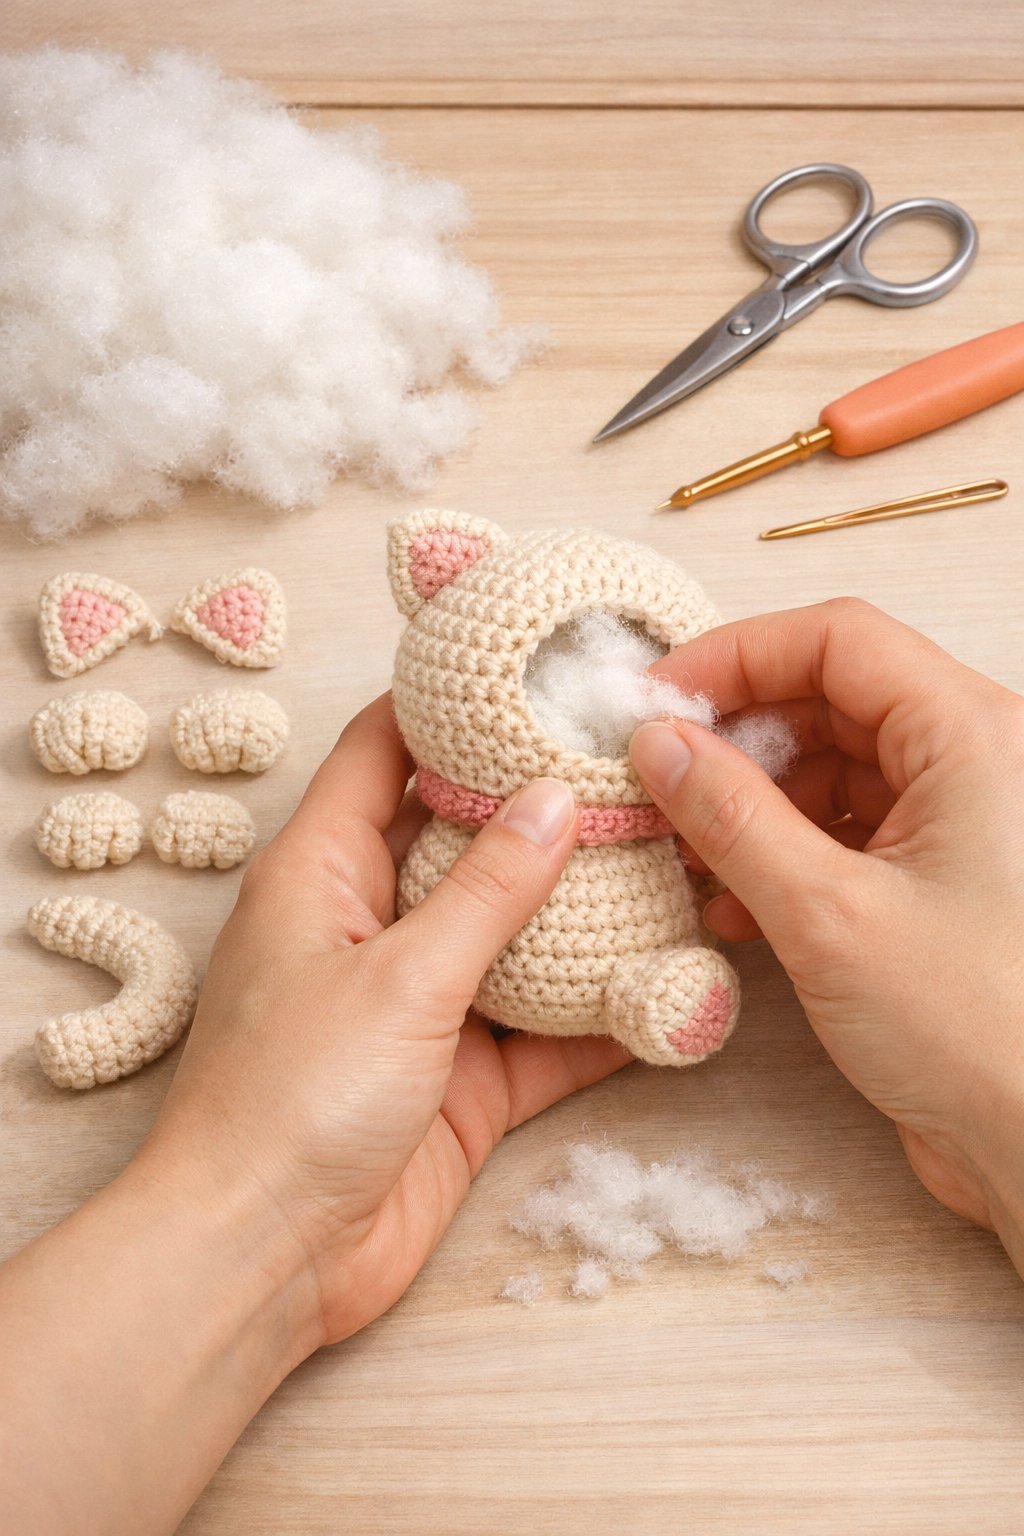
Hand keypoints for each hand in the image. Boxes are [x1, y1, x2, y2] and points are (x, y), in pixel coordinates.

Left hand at [141, 694, 628, 1346]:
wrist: (264, 1261)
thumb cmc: (291, 1099)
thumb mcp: (400, 976)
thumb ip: (486, 888)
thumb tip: (554, 797)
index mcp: (324, 872)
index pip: (384, 753)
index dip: (447, 705)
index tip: (528, 670)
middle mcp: (372, 927)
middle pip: (466, 840)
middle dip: (543, 807)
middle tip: (635, 765)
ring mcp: (422, 1006)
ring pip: (516, 937)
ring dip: (584, 912)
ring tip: (674, 857)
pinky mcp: (461, 1081)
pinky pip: (544, 1033)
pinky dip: (599, 1015)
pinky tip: (669, 985)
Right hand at [629, 598, 1023, 1275]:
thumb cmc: (981, 1033)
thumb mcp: (826, 913)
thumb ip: (732, 816)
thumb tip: (660, 744)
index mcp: (974, 737)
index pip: (838, 640)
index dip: (737, 655)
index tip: (657, 698)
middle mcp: (974, 764)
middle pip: (831, 700)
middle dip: (736, 736)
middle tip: (656, 775)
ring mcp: (958, 825)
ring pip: (832, 770)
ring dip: (750, 804)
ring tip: (682, 850)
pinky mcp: (937, 883)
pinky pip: (845, 832)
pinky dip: (781, 854)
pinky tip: (729, 903)